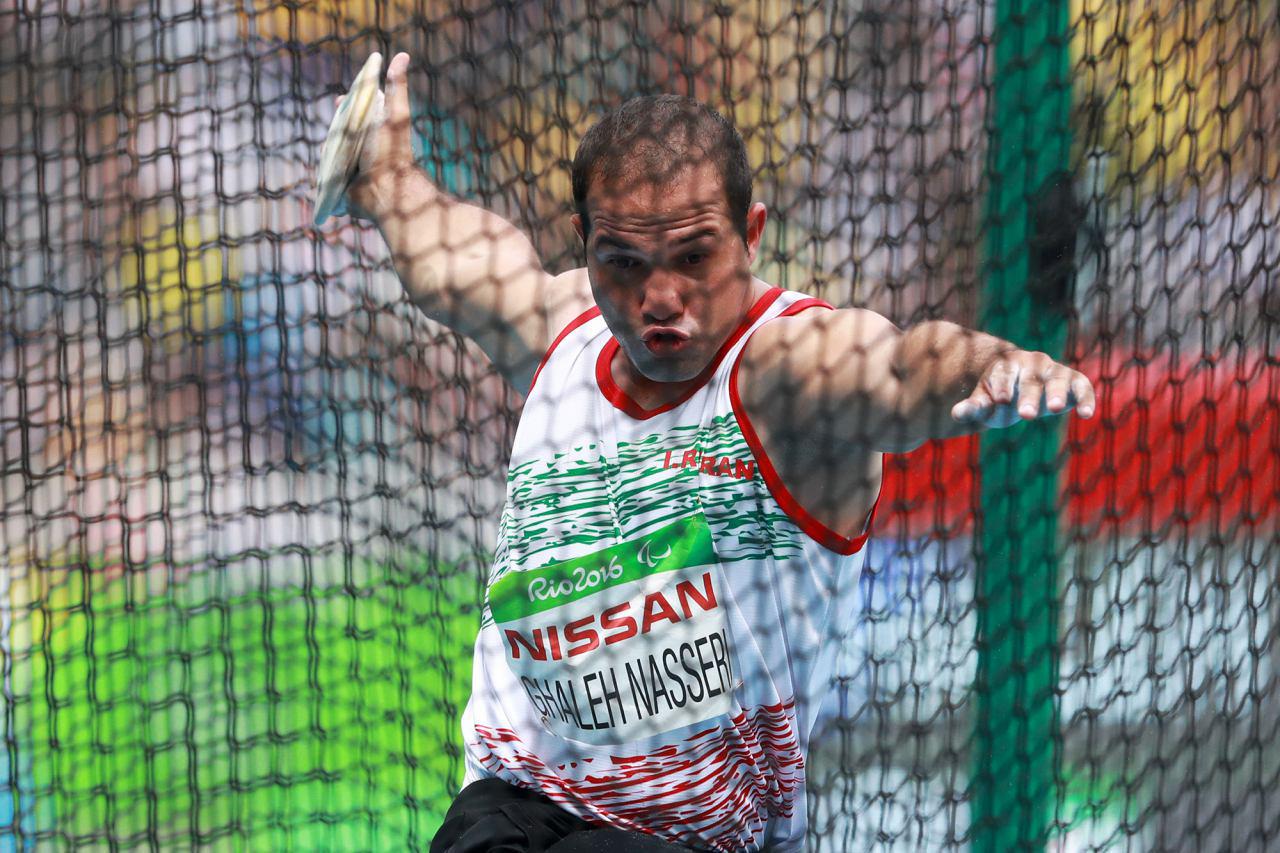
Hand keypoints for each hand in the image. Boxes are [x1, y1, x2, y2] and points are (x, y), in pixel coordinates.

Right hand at [331, 51, 420, 221]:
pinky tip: (327, 166)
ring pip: (331, 151)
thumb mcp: (395, 114)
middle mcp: (364, 149)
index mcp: (375, 133)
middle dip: (335, 125)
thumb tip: (403, 55)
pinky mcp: (342, 185)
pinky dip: (325, 168)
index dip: (347, 106)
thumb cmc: (391, 151)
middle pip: (341, 131)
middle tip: (334, 124)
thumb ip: (397, 86)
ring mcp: (353, 167)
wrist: (385, 190)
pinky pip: (326, 173)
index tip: (341, 100)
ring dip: (329, 148)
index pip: (357, 115)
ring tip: (333, 149)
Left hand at [950, 350, 1095, 426]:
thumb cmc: (999, 396)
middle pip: (1030, 380)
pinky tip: (1087, 414)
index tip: (1001, 400)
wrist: (1021, 385)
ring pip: (1057, 380)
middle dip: (1028, 396)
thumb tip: (956, 414)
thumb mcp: (984, 402)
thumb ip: (973, 407)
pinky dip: (1086, 398)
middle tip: (1025, 415)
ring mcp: (1054, 371)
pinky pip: (1082, 386)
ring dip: (1057, 393)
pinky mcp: (1074, 381)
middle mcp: (1032, 364)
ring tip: (1055, 408)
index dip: (1002, 386)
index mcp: (1006, 366)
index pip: (1003, 374)